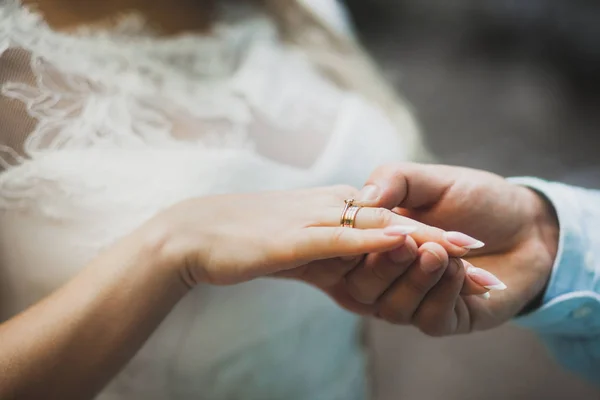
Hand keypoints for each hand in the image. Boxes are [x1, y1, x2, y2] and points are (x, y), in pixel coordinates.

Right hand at [138, 185, 465, 286]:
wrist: (192, 232)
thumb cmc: (239, 239)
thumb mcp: (291, 244)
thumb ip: (324, 250)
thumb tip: (350, 263)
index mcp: (330, 208)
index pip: (388, 218)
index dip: (428, 232)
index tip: (466, 247)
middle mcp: (329, 209)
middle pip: (396, 221)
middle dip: (441, 240)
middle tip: (485, 254)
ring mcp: (314, 222)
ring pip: (380, 228)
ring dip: (424, 241)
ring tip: (468, 254)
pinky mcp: (295, 241)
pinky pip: (344, 239)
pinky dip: (376, 241)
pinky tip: (406, 244)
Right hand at [355, 163, 558, 334]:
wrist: (528, 224)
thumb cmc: (475, 198)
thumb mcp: (432, 180)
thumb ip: (395, 180)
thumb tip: (363, 196)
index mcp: (376, 242)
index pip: (347, 255)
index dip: (359, 245)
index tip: (386, 228)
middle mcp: (388, 277)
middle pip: (361, 290)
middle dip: (386, 267)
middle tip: (413, 243)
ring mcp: (414, 300)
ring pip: (392, 309)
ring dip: (418, 280)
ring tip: (445, 254)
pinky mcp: (445, 319)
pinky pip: (428, 320)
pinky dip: (444, 295)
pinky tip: (465, 274)